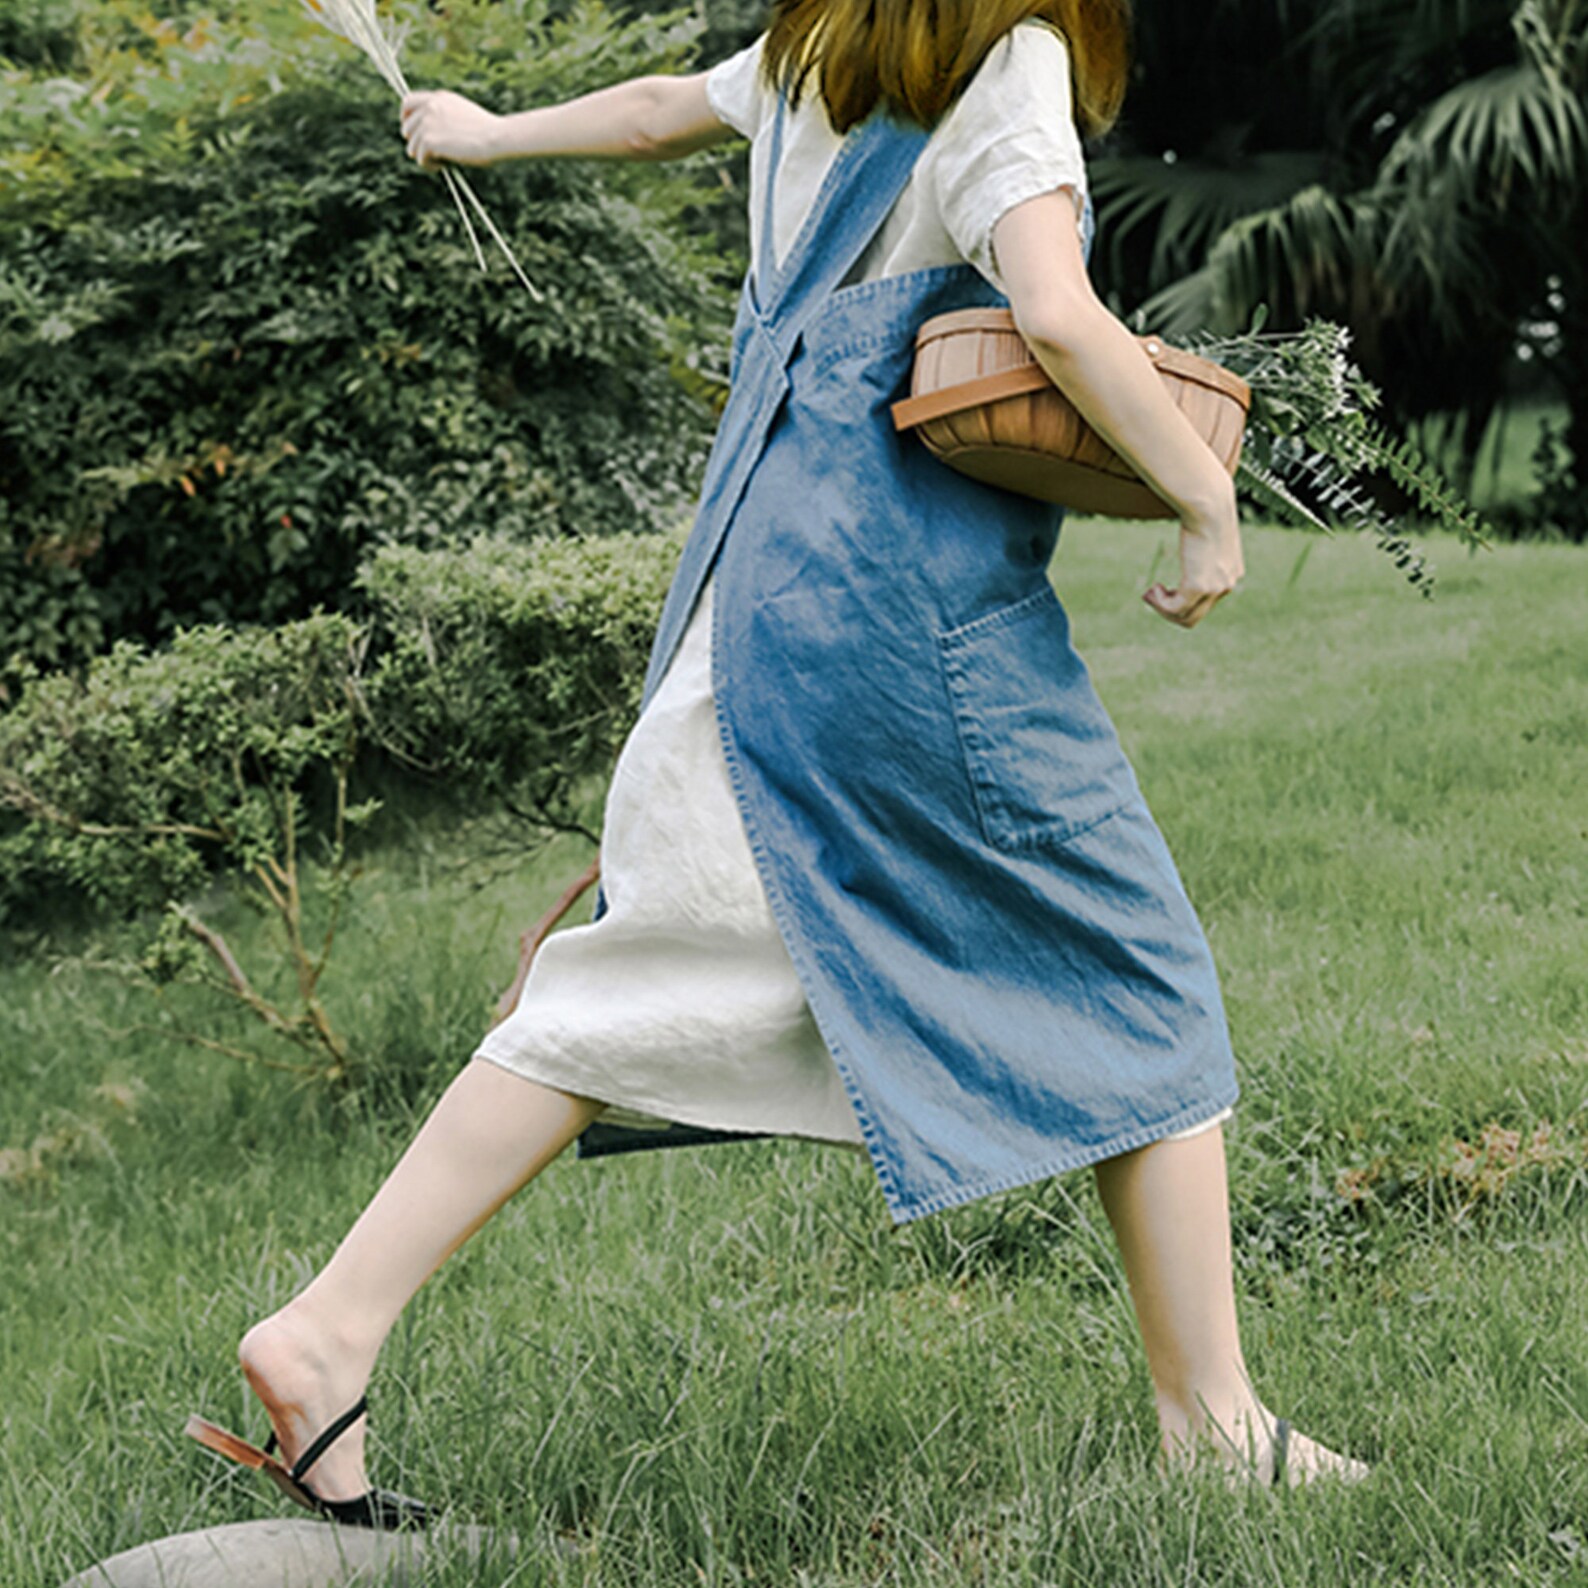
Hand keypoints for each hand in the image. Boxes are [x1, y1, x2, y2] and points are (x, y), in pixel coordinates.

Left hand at [399, 90, 501, 169]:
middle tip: (430, 154)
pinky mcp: (428, 140)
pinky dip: (430, 166)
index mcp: (438, 98)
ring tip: (440, 162)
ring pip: (412, 146)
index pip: (408, 102)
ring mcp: (427, 122)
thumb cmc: (488, 131)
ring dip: (424, 157)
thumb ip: (445, 116)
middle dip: (416, 143)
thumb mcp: (463, 114)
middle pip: (406, 128)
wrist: (496, 136)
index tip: (412, 132)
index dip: (406, 118)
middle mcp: (429, 106)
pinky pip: (420, 158)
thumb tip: (431, 135)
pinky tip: (443, 166)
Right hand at [1143, 501, 1244, 628]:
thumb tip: (1195, 551)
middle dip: (1169, 611)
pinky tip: (1154, 588)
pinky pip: (1174, 608)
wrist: (1209, 507)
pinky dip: (1160, 603)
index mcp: (1232, 575)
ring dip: (1162, 609)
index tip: (1165, 589)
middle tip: (1151, 595)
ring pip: (1184, 617)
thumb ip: (1205, 550)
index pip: (1207, 603)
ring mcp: (1215, 589)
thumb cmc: (1208, 513)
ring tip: (1149, 593)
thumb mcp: (1209, 535)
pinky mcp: (1199, 587)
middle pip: (1195, 615)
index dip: (1183, 600)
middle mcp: (1227, 586)